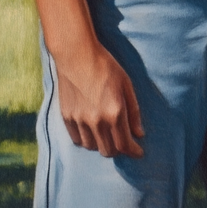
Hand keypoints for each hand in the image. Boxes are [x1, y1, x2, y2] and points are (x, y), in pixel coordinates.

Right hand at [54, 41, 144, 157]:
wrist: (77, 55)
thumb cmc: (106, 66)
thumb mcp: (127, 85)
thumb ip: (134, 111)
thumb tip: (139, 134)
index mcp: (115, 112)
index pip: (124, 145)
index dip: (133, 151)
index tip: (139, 152)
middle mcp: (97, 121)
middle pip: (108, 151)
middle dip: (119, 150)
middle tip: (124, 142)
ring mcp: (80, 121)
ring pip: (93, 147)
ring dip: (103, 145)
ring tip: (108, 135)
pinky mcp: (67, 118)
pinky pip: (78, 140)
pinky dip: (87, 140)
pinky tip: (93, 131)